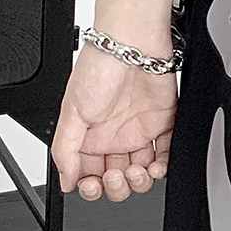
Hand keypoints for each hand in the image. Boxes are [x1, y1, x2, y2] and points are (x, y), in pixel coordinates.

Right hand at [51, 36, 176, 201]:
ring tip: (136, 171)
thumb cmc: (99, 67)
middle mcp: (113, 136)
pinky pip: (165, 154)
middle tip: (115, 175)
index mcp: (88, 136)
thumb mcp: (71, 111)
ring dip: (139, 181)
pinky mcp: (162, 123)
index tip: (93, 185)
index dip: (91, 187)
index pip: (88, 174)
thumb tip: (66, 181)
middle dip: (115, 186)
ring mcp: (138, 131)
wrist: (131, 43)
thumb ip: (65, 150)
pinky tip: (156, 166)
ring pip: (140, 172)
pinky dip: (163, 167)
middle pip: (115, 179)